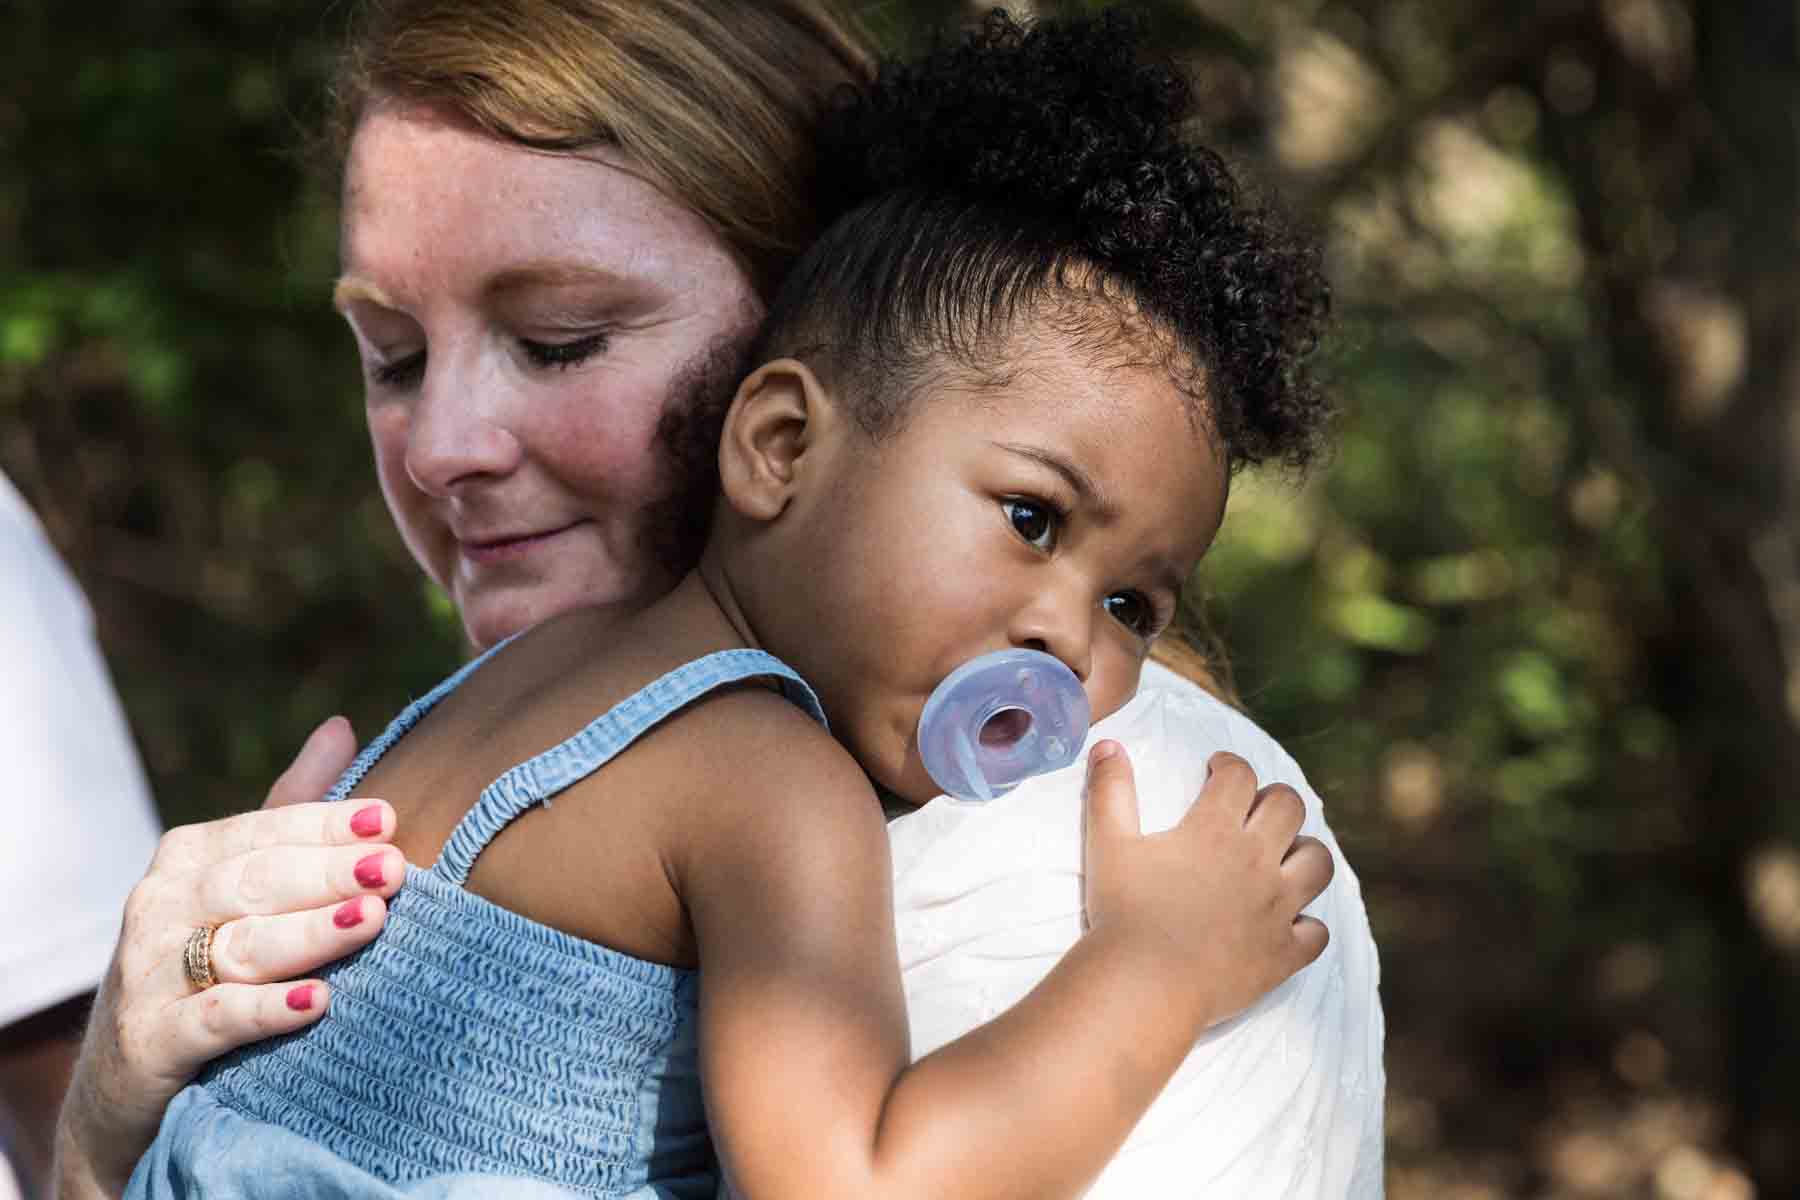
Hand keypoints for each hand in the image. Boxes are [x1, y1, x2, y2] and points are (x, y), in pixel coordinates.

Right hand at [55, 717, 401, 1197]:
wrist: (128, 1077)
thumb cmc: (205, 959)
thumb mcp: (240, 880)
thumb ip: (290, 808)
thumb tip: (342, 727)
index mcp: (190, 855)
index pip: (267, 829)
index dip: (327, 825)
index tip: (389, 820)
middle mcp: (161, 904)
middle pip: (255, 882)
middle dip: (327, 873)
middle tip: (391, 870)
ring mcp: (150, 973)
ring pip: (240, 945)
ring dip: (309, 932)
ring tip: (369, 919)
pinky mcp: (151, 1040)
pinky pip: (213, 1019)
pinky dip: (263, 1010)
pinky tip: (315, 1003)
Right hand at [1082, 743, 1330, 1024]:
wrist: (1144, 983)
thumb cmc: (1123, 912)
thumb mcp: (1109, 845)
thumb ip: (1110, 791)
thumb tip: (1108, 744)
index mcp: (1215, 830)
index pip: (1239, 775)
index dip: (1228, 765)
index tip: (1217, 770)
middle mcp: (1256, 861)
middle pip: (1290, 807)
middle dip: (1275, 798)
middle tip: (1254, 808)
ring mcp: (1276, 908)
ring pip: (1319, 863)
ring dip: (1305, 852)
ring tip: (1283, 858)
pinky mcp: (1283, 953)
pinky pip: (1317, 933)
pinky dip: (1307, 925)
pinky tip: (1288, 923)